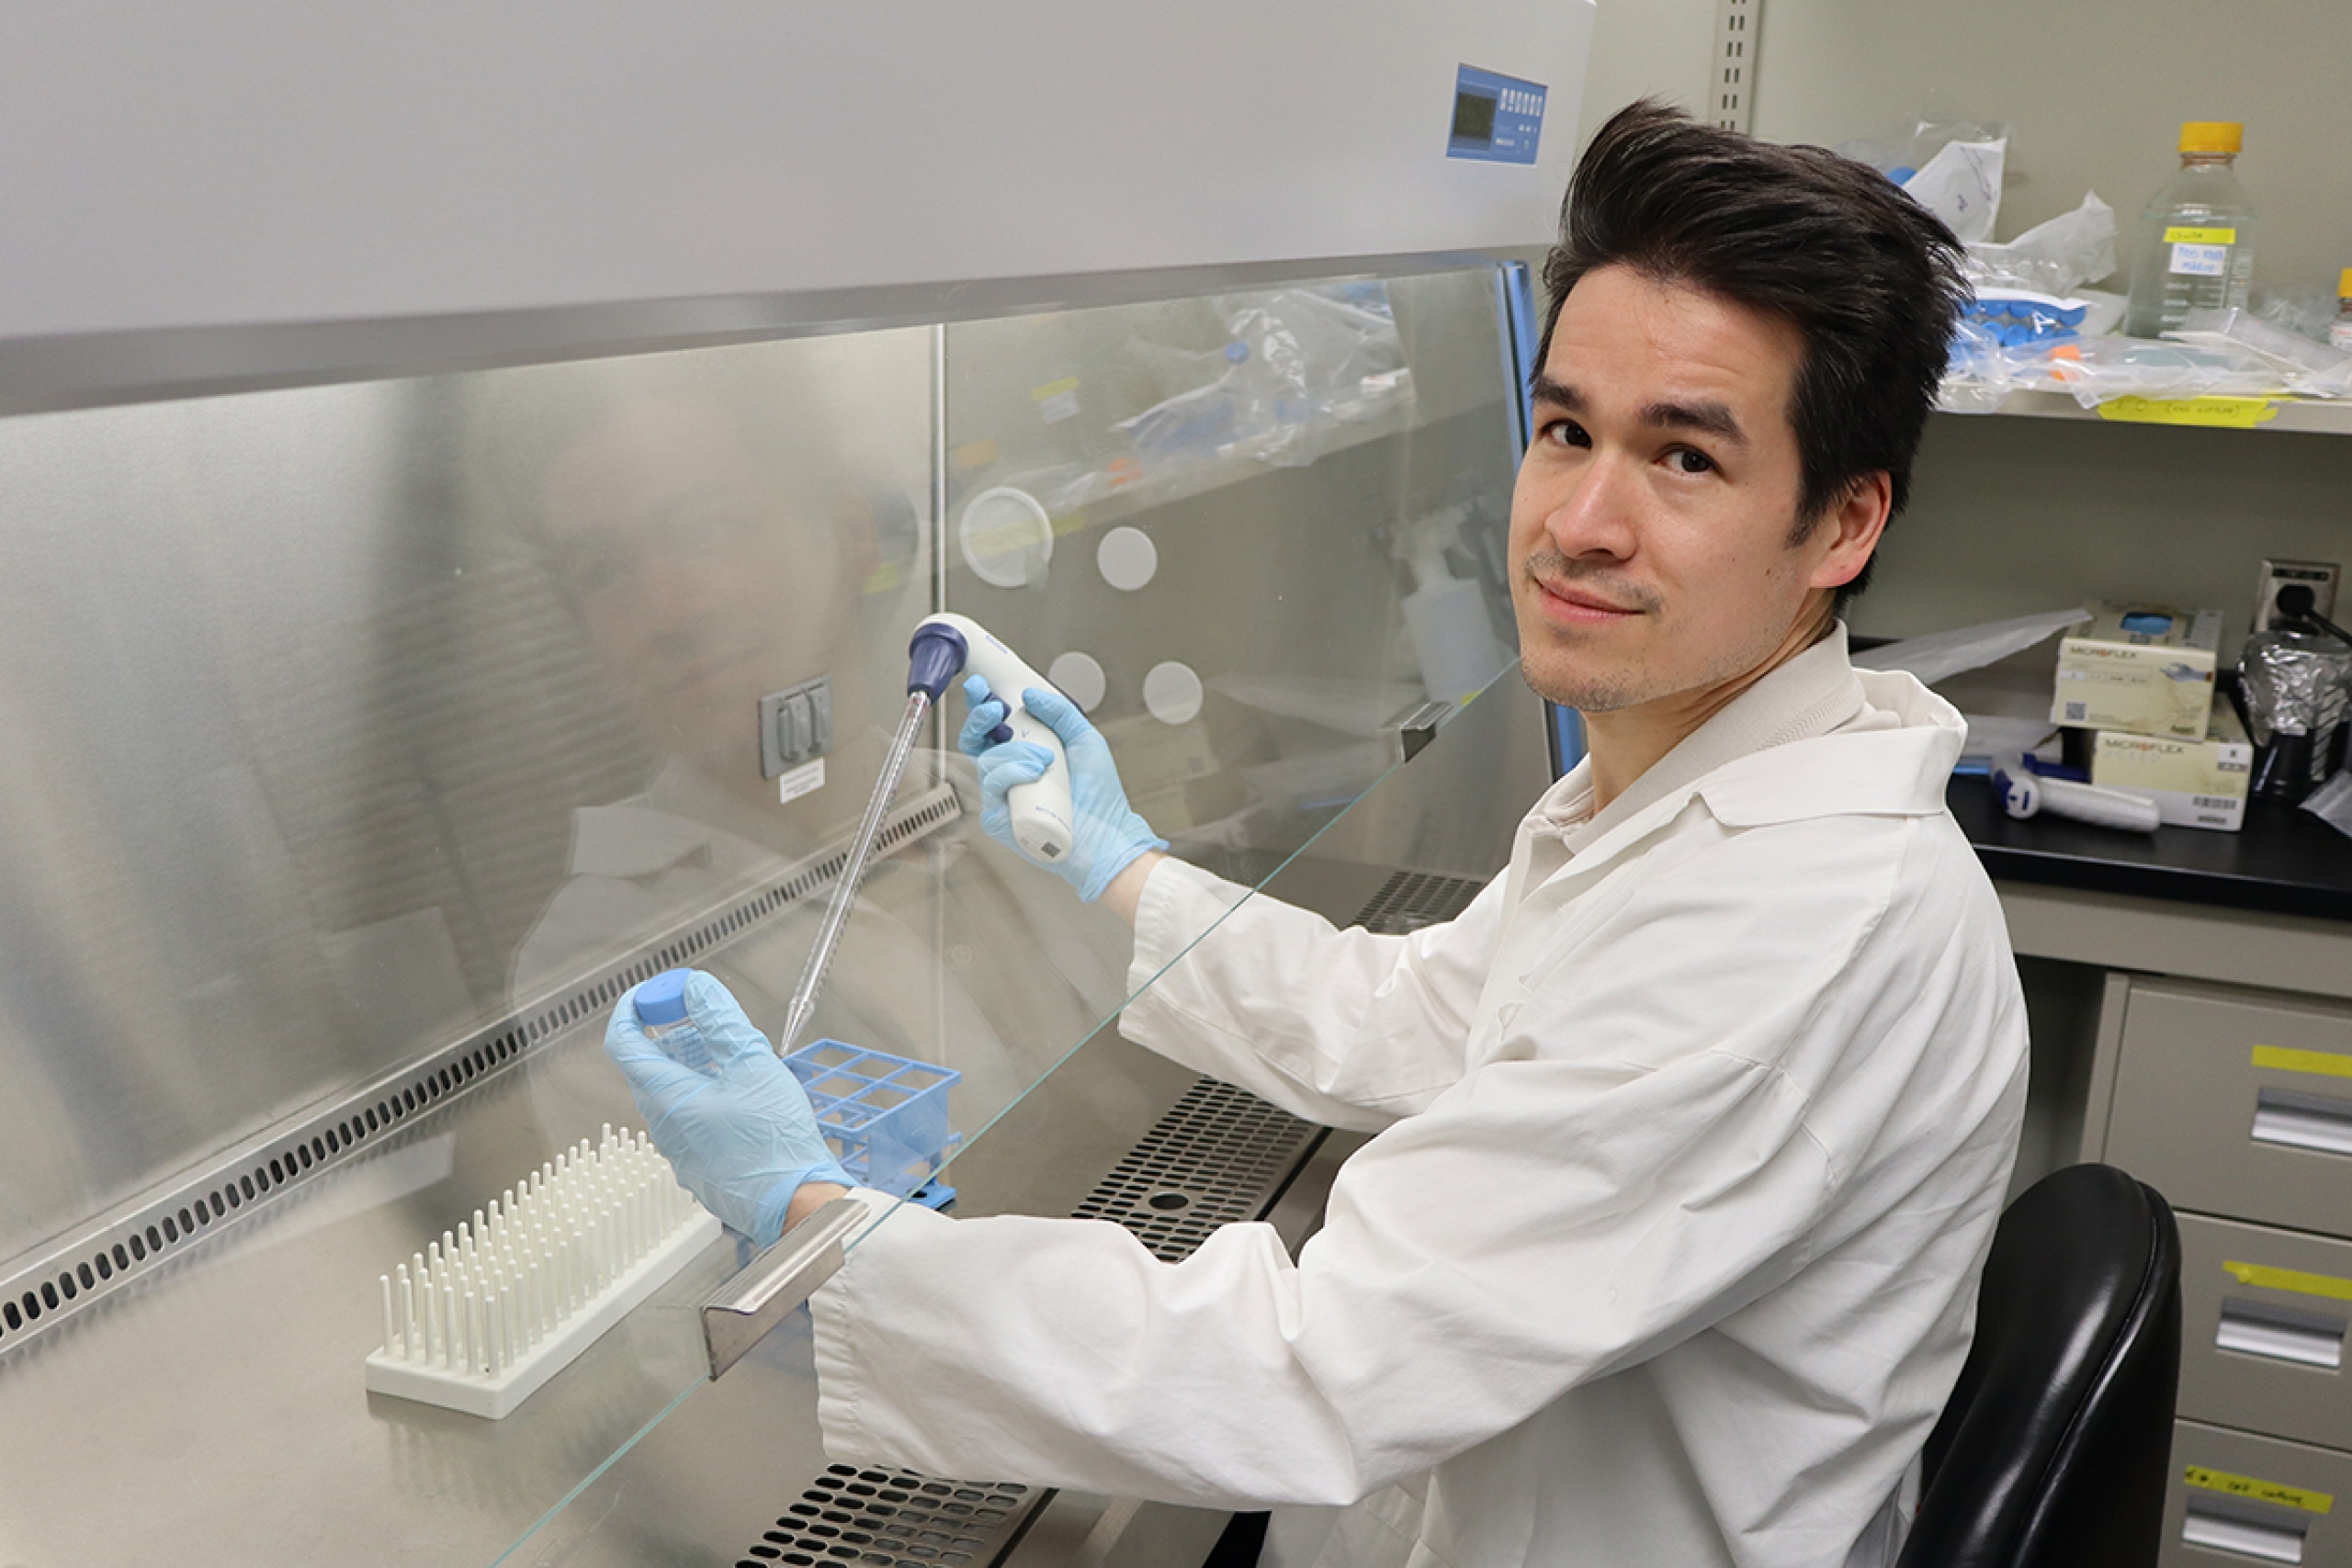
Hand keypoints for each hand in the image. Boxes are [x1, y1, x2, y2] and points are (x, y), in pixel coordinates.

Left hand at [602, 971, 852, 1247]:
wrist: (795, 1200)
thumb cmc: (775, 1141)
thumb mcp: (753, 1062)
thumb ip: (719, 1019)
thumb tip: (696, 988)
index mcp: (667, 1097)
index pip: (622, 1043)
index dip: (632, 1009)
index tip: (654, 994)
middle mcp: (662, 1126)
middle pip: (647, 1066)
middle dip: (670, 1034)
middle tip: (701, 1018)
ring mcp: (676, 1149)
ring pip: (667, 1093)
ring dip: (688, 1065)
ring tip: (727, 1055)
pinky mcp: (694, 1163)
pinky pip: (683, 1118)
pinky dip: (699, 1093)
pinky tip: (736, 1092)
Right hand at [959, 675, 1166, 902]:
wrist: (1107, 835)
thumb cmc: (1099, 795)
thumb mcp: (1085, 740)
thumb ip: (1061, 712)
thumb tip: (1030, 695)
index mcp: (1024, 751)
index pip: (993, 725)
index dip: (981, 703)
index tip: (981, 686)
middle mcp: (1009, 772)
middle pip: (975, 740)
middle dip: (979, 719)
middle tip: (993, 708)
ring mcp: (1002, 796)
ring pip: (987, 761)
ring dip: (1015, 752)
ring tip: (1045, 759)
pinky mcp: (999, 819)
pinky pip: (994, 786)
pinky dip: (1013, 774)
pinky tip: (1035, 774)